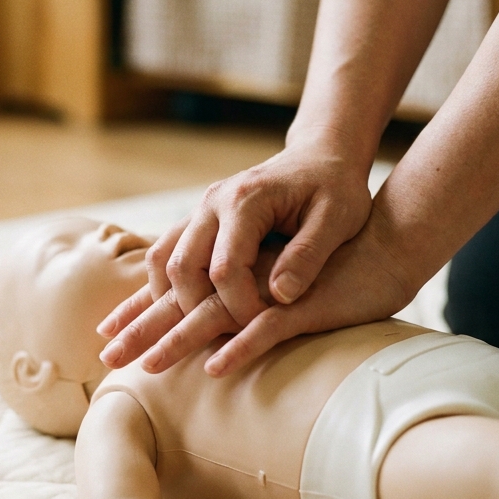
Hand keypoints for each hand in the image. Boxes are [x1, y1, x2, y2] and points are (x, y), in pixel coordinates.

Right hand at [99, 142, 372, 367]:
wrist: (320, 156)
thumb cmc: (335, 188)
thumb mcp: (337, 219)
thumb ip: (308, 255)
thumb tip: (279, 296)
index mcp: (246, 201)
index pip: (225, 268)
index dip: (239, 306)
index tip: (259, 326)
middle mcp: (213, 202)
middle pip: (182, 268)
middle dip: (190, 312)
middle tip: (211, 343)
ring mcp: (201, 210)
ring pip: (162, 261)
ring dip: (164, 301)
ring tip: (171, 335)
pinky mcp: (199, 221)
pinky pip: (165, 254)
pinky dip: (162, 287)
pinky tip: (167, 314)